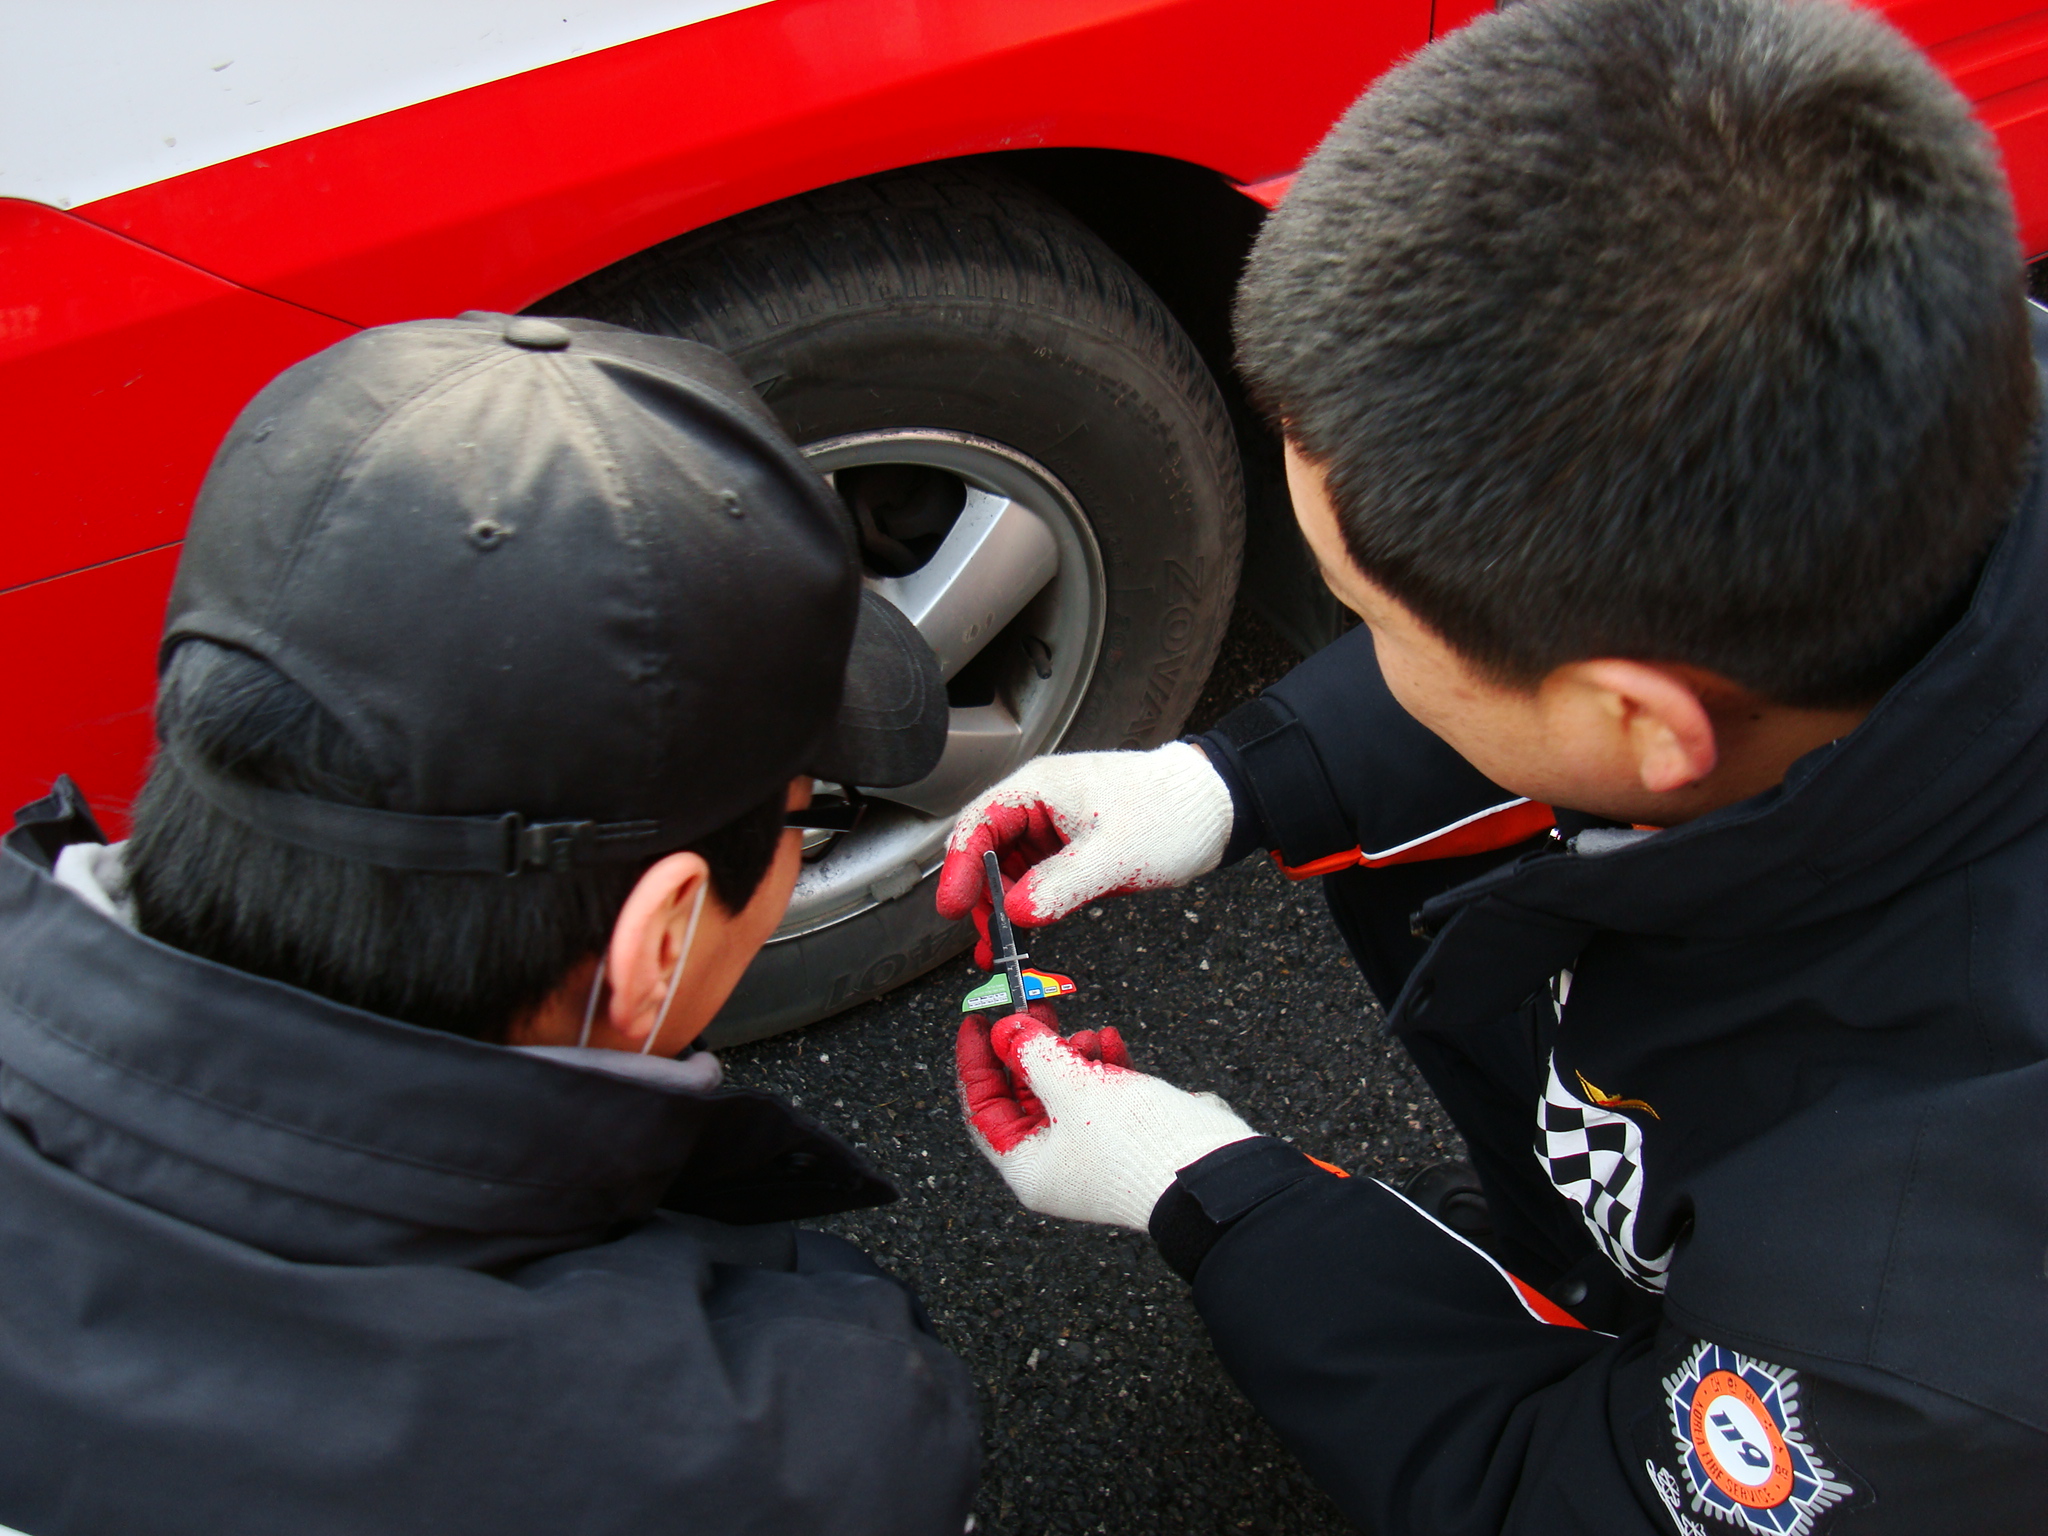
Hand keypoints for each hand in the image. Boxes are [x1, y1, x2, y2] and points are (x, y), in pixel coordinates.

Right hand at [935, 741, 1232, 966]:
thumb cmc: (1168, 812)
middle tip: (987, 941)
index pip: (980, 824)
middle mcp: (1039, 807)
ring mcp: (1052, 832)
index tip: (954, 907)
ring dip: (1001, 911)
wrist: (1210, 810)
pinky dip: (1026, 911)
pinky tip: (1023, 938)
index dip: (961, 867)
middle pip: (987, 853)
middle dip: (982, 899)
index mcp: (1040, 789)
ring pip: (1008, 874)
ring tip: (999, 951)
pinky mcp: (1069, 855)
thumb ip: (1062, 884)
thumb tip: (1016, 912)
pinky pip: (1035, 884)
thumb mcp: (1114, 853)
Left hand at [956, 1010, 1257, 1229]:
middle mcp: (1055, 1164)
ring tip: (1085, 1034)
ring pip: (1065, 1091)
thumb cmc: (1137, 1146)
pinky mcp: (1125, 1138)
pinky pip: (1101, 1095)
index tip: (978, 1021)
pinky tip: (1110, 1042)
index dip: (977, 1061)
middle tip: (1033, 1009)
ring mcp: (1091, 1153)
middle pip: (1026, 1095)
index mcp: (1028, 1168)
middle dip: (1030, 1049)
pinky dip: (1102, 1066)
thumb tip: (1007, 1030)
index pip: (983, 1109)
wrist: (1213, 1171)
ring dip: (1071, 1054)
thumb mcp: (1072, 1087)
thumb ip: (1033, 1054)